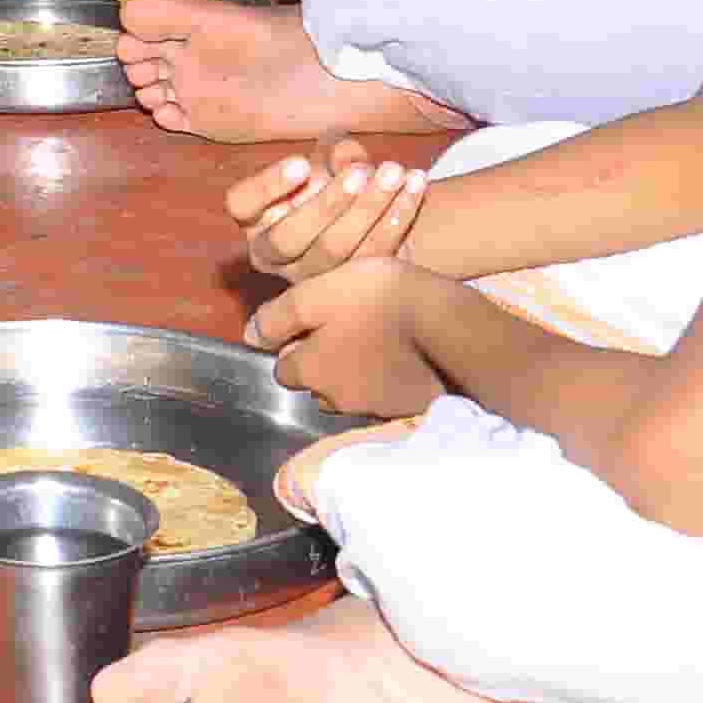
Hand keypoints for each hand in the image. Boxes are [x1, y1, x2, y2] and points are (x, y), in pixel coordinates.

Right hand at [231, 138, 430, 284]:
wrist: (375, 211)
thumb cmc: (338, 176)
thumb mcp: (331, 156)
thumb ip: (335, 150)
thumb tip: (347, 158)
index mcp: (255, 217)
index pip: (242, 204)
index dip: (267, 186)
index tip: (301, 163)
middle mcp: (274, 254)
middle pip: (288, 238)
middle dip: (327, 203)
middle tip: (361, 172)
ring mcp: (311, 278)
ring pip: (334, 251)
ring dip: (368, 210)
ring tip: (395, 172)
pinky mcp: (352, 286)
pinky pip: (373, 256)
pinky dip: (398, 219)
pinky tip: (416, 186)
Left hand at [242, 257, 446, 418]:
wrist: (452, 328)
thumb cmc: (379, 300)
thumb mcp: (319, 293)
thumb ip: (280, 316)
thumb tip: (250, 337)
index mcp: (311, 371)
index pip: (284, 369)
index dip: (292, 345)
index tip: (312, 322)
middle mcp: (337, 399)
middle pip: (318, 383)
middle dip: (324, 363)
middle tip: (346, 328)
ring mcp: (376, 408)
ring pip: (351, 391)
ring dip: (356, 372)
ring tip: (375, 340)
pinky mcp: (410, 408)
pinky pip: (386, 395)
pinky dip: (387, 379)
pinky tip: (402, 355)